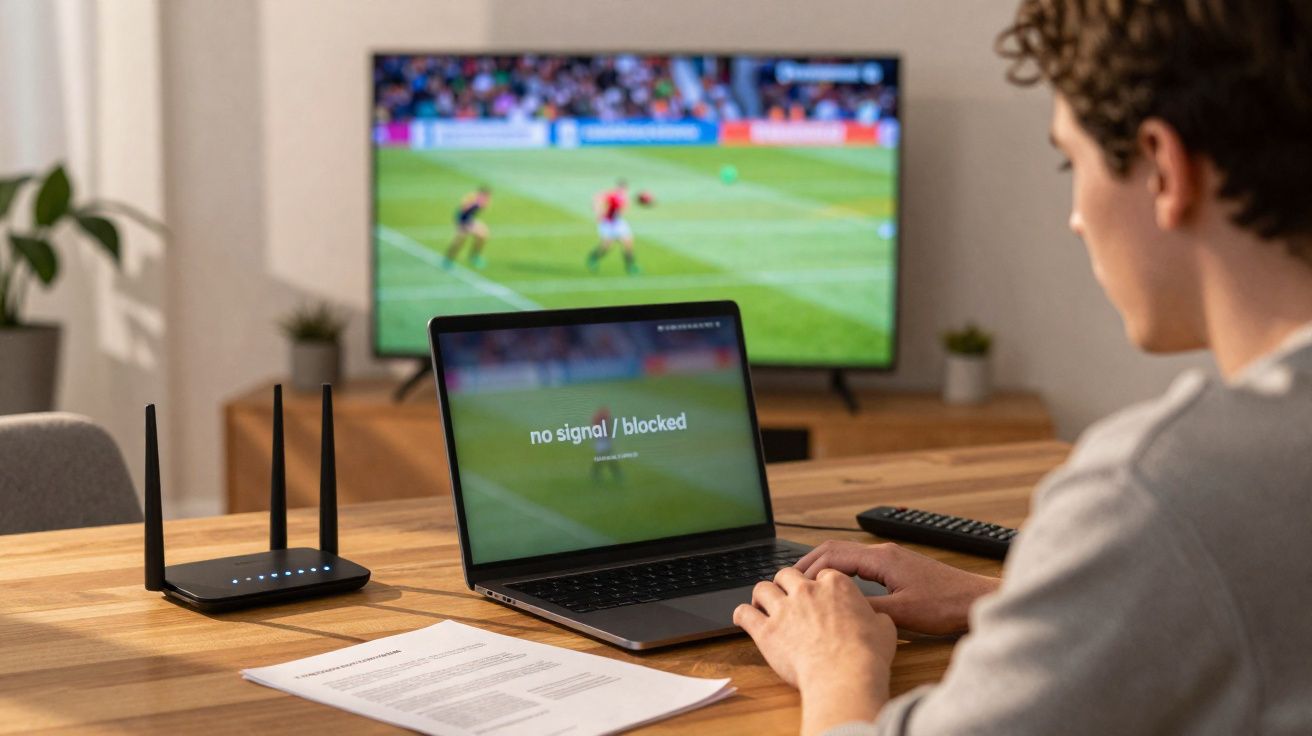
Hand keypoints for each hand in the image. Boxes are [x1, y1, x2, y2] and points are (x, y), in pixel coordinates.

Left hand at [733, 568, 895, 735]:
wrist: (845, 675)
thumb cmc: (867, 654)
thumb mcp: (884, 628)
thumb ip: (876, 617)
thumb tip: (878, 619)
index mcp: (836, 585)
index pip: (820, 574)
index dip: (817, 584)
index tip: (816, 594)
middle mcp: (807, 591)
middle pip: (787, 574)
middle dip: (785, 583)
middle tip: (786, 595)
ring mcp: (784, 609)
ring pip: (763, 588)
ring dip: (762, 594)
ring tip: (761, 603)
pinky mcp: (766, 630)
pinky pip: (744, 613)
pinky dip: (741, 614)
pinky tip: (742, 618)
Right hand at [795, 541, 999, 635]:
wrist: (976, 599)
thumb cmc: (945, 604)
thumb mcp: (901, 613)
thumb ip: (866, 608)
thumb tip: (837, 608)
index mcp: (881, 558)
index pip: (832, 554)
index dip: (807, 567)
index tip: (790, 580)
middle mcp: (884, 552)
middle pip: (836, 549)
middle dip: (810, 563)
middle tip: (790, 579)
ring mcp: (891, 558)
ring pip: (848, 555)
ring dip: (825, 566)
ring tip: (807, 583)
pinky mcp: (898, 567)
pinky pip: (861, 563)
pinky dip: (842, 571)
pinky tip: (838, 586)